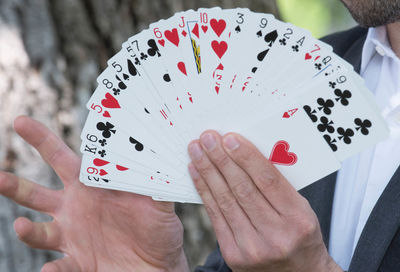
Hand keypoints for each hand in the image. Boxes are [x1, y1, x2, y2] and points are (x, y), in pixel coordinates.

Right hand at [0, 116, 188, 271]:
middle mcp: (75, 208)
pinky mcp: (77, 262)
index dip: (42, 140)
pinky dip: (52, 269)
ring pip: (38, 230)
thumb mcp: (160, 203)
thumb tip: (162, 159)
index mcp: (92, 186)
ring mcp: (73, 236)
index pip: (63, 158)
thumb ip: (157, 181)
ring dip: (27, 229)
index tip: (21, 122)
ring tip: (22, 226)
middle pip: (37, 193)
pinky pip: (58, 266)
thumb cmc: (159, 230)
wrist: (158, 266)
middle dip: (14, 184)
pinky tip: (50, 269)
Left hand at [188, 131, 341, 271]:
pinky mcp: (234, 255)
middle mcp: (275, 235)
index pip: (268, 180)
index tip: (230, 138)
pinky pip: (216, 216)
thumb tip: (244, 153)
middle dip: (221, 159)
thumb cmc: (300, 236)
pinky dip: (205, 191)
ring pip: (225, 200)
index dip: (246, 157)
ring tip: (196, 150)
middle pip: (242, 188)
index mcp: (298, 219)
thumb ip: (278, 185)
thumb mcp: (302, 209)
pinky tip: (197, 173)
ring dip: (207, 171)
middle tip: (207, 138)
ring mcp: (252, 248)